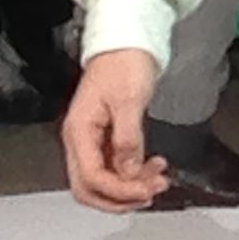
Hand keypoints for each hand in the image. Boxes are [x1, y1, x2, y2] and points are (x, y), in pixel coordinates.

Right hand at [63, 49, 167, 211]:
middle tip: (152, 192)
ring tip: (159, 179)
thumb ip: (127, 138)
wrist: (125, 42)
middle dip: (120, 197)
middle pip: (89, 188)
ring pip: (103, 180)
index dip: (119, 190)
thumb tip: (128, 171)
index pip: (91, 178)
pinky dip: (132, 173)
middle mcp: (80, 141)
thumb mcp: (129, 100)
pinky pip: (115, 166)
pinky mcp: (106, 137)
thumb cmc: (124, 63)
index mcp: (78, 132)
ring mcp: (92, 141)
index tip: (147, 190)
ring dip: (129, 187)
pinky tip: (153, 167)